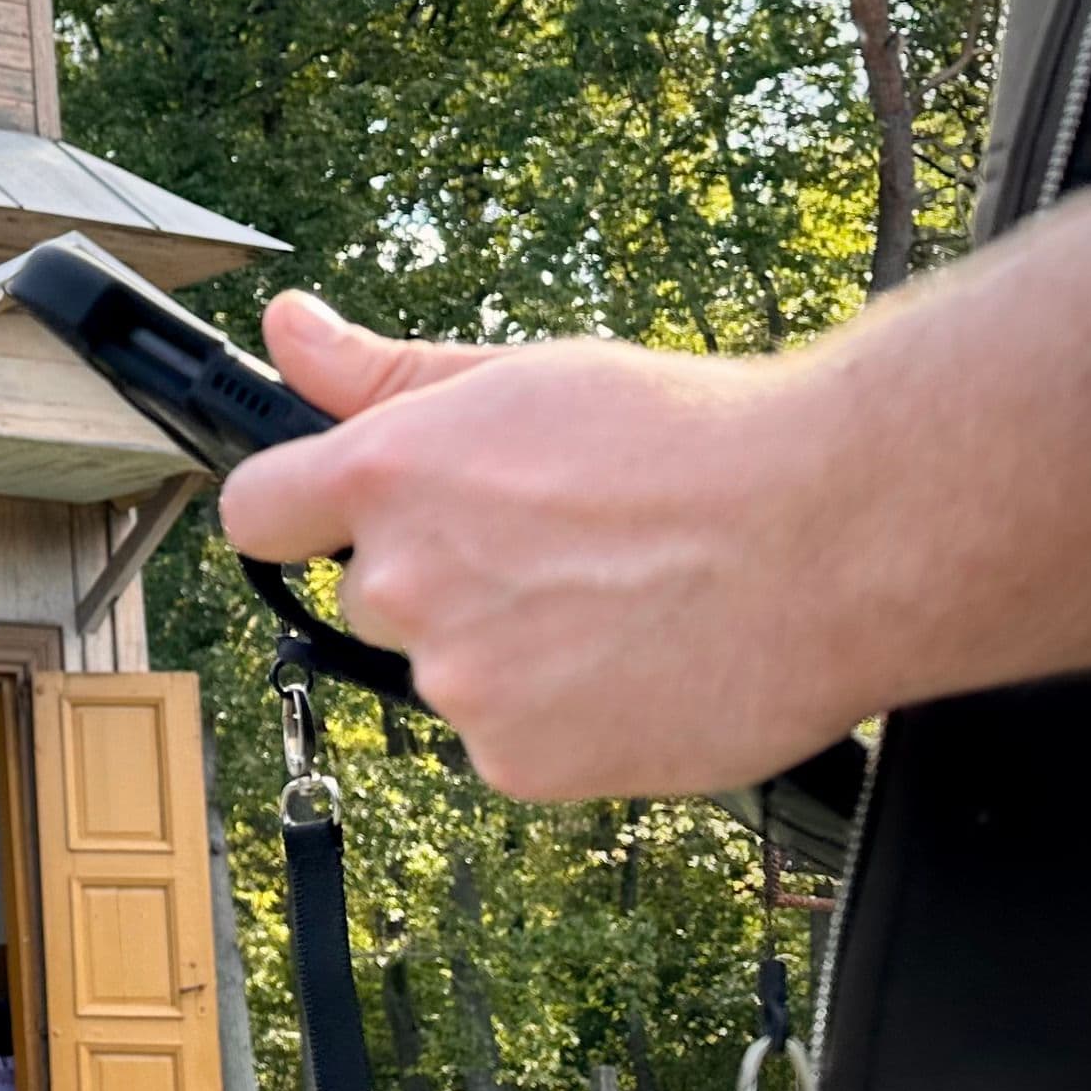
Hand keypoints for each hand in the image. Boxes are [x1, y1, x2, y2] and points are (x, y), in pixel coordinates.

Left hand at [221, 293, 880, 799]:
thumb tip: (287, 328)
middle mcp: (405, 581)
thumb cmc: (690, 441)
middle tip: (551, 548)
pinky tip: (634, 665)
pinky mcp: (518, 762)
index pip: (257, 511)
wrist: (833, 536)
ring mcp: (459, 681)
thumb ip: (382, 372)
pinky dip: (559, 718)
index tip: (338, 515)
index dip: (298, 511)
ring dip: (506, 651)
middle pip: (371, 598)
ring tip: (614, 602)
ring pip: (447, 671)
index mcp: (389, 475)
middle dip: (438, 579)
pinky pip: (507, 742)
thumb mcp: (522, 376)